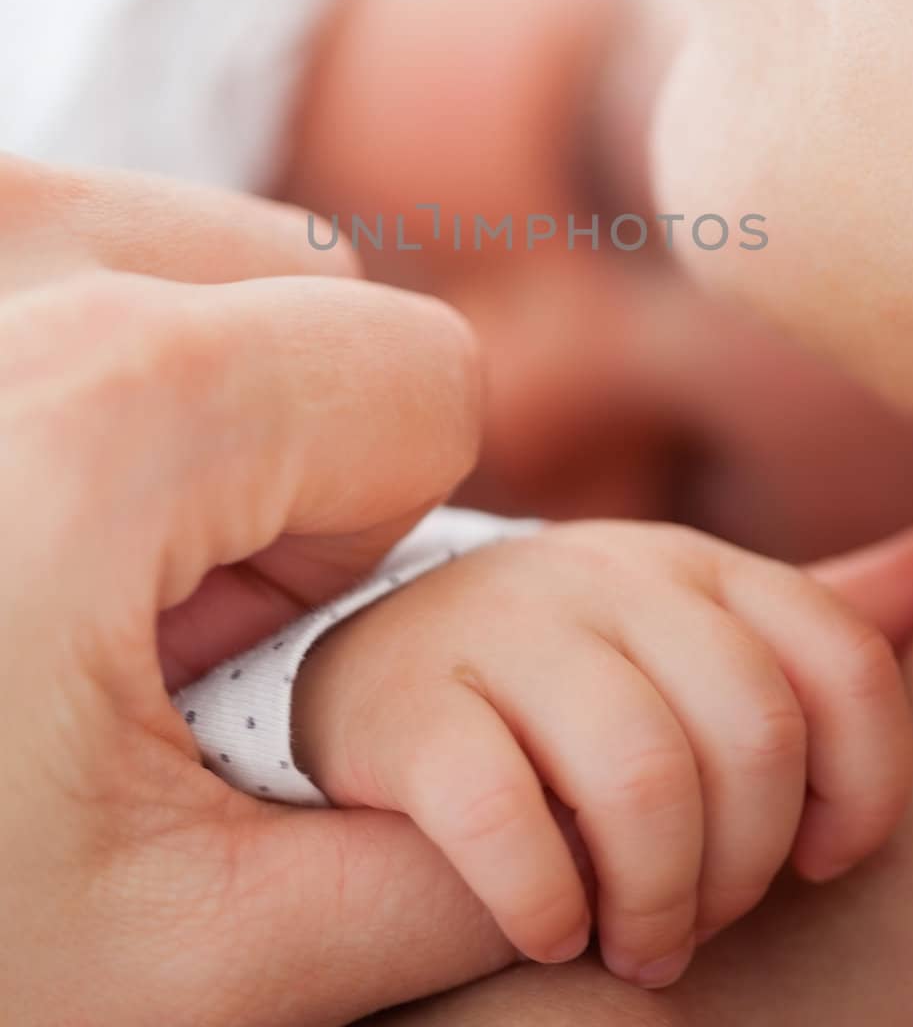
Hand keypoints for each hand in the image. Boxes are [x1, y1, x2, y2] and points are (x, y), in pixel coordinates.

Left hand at [0, 154, 513, 1024]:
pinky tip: (0, 503)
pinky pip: (84, 238)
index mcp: (115, 412)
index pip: (422, 371)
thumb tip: (574, 829)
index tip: (235, 641)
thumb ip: (434, 872)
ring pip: (196, 247)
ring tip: (44, 562)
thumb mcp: (178, 966)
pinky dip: (89, 349)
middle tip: (121, 619)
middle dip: (280, 459)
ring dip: (186, 399)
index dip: (375, 526)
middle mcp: (10, 265)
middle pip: (315, 289)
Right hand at [292, 515, 912, 990]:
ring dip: (653, 899)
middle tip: (702, 919)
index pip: (841, 656)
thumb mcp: (690, 629)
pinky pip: (503, 822)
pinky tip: (547, 922)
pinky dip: (543, 903)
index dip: (863, 782)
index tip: (824, 857)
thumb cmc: (568, 675)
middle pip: (750, 731)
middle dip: (746, 863)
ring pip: (643, 780)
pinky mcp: (406, 707)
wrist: (372, 665)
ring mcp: (501, 630)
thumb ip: (807, 618)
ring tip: (631, 940)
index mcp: (692, 562)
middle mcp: (604, 575)